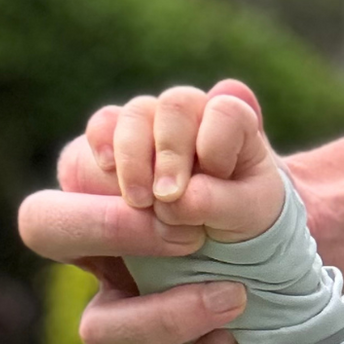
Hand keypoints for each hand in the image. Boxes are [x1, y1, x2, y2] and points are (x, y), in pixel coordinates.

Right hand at [19, 79, 262, 343]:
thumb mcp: (247, 152)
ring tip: (235, 295)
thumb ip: (231, 123)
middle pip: (41, 232)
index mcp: (107, 198)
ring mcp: (129, 319)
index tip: (177, 190)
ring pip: (99, 334)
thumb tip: (231, 97)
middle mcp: (101, 261)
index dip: (112, 183)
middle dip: (107, 230)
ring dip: (167, 313)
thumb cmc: (251, 195)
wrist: (289, 257)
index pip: (65, 179)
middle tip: (184, 235)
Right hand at [93, 81, 285, 244]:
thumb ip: (215, 203)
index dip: (217, 142)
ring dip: (134, 157)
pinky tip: (108, 168)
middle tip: (168, 197)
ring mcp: (153, 123)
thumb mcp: (241, 216)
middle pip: (175, 106)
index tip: (216, 176)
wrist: (209, 238)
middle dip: (171, 152)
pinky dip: (103, 143)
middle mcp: (192, 113)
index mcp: (234, 123)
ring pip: (134, 115)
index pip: (226, 110)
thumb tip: (170, 200)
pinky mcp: (118, 140)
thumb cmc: (237, 219)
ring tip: (141, 201)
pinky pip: (103, 126)